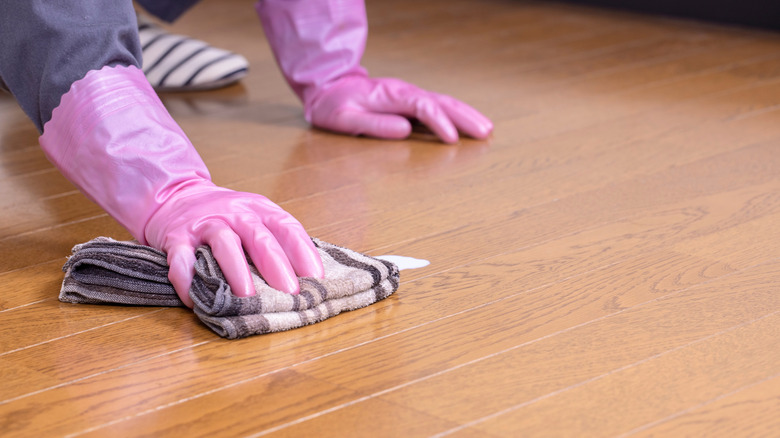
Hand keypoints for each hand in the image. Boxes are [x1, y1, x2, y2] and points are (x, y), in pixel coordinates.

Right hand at [144, 181, 323, 306]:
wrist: (177, 195)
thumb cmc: (226, 216)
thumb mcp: (255, 218)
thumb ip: (276, 242)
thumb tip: (305, 279)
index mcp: (259, 208)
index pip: (287, 227)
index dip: (303, 252)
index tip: (316, 277)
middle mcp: (234, 212)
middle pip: (259, 237)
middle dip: (277, 266)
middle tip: (290, 293)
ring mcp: (205, 223)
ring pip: (224, 244)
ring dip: (236, 271)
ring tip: (247, 297)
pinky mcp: (176, 237)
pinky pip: (181, 259)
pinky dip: (187, 280)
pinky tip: (195, 300)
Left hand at [307, 75, 492, 143]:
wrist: (328, 87)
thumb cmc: (334, 106)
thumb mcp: (345, 119)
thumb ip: (373, 124)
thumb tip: (405, 130)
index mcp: (391, 95)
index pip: (422, 106)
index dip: (439, 122)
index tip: (453, 140)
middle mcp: (405, 92)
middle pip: (441, 101)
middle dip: (465, 117)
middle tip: (486, 133)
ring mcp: (409, 96)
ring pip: (444, 102)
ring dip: (466, 115)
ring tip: (487, 130)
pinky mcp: (410, 102)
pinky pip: (438, 107)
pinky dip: (456, 115)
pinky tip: (469, 124)